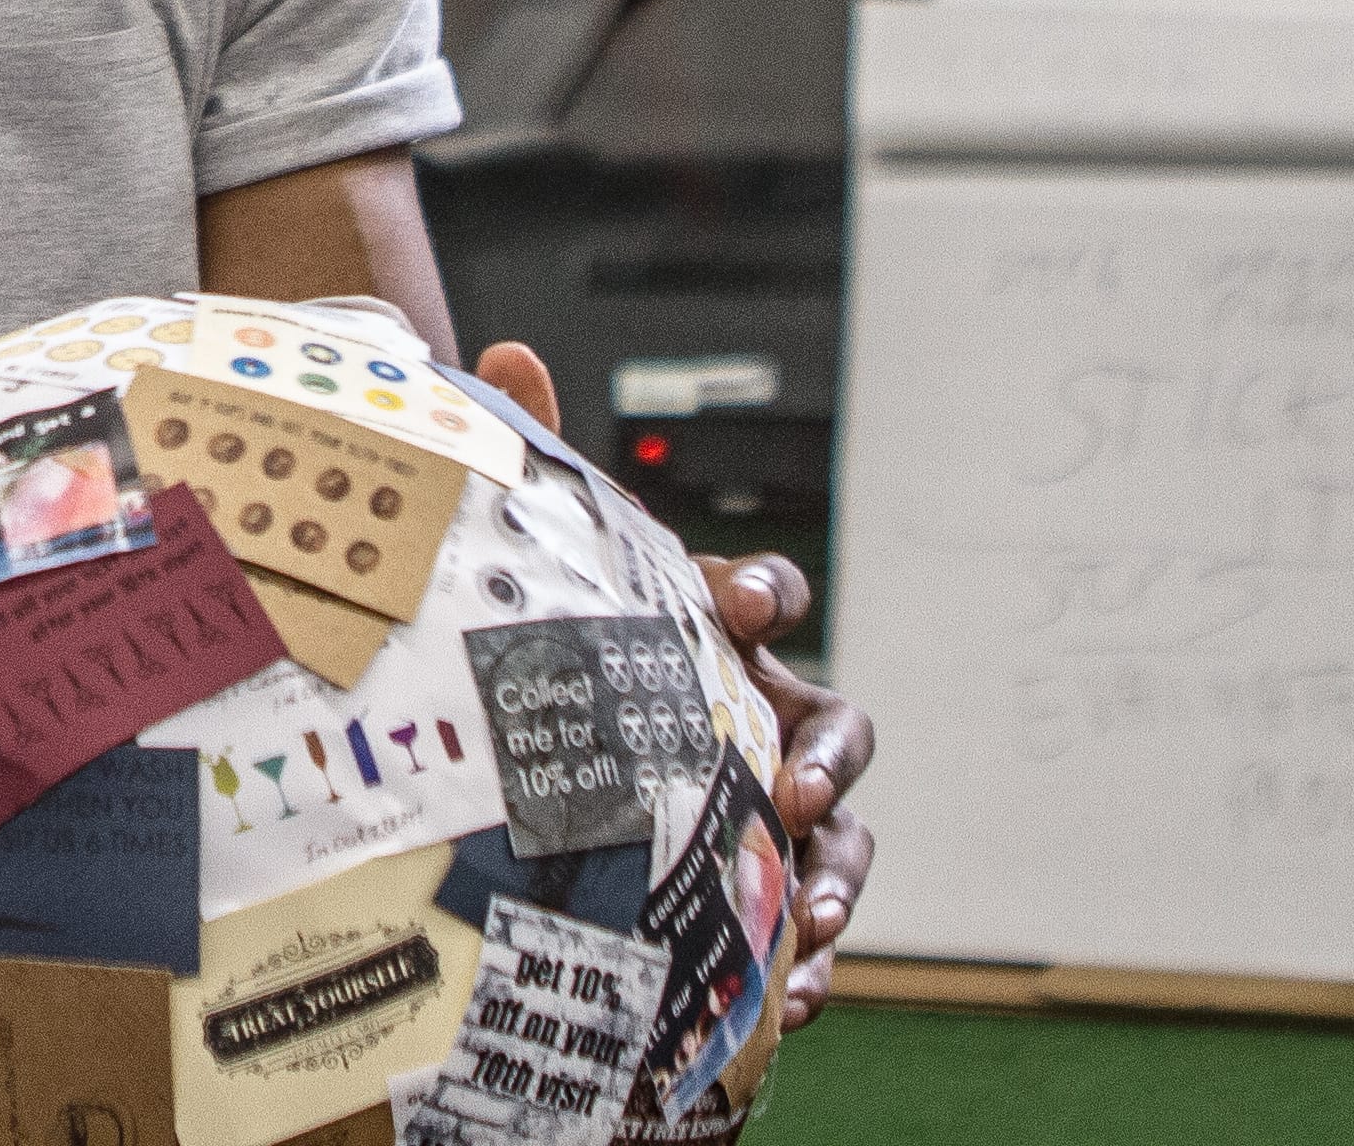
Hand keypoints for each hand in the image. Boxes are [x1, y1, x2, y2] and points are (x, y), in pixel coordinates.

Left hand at [476, 349, 871, 1026]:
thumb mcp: (557, 570)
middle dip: (828, 758)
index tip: (742, 604)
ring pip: (845, 840)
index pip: (770, 593)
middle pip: (838, 726)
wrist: (556, 771)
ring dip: (841, 878)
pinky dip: (810, 964)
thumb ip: (543, 465)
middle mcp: (768, 716)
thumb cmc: (578, 656)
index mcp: (721, 632)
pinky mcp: (766, 891)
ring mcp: (778, 808)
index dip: (767, 590)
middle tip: (796, 788)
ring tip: (815, 922)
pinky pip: (806, 925)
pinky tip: (792, 1000)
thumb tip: (508, 354)